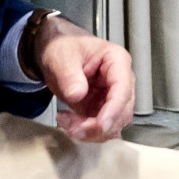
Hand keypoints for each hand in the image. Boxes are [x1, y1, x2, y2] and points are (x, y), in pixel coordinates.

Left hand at [32, 14, 133, 141]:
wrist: (55, 51)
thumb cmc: (64, 46)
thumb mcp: (62, 56)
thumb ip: (69, 75)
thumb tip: (77, 94)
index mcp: (116, 60)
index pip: (123, 88)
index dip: (114, 109)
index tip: (100, 124)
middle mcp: (120, 80)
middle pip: (122, 111)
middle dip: (99, 125)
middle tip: (74, 128)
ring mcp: (112, 97)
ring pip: (114, 124)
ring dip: (91, 131)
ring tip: (66, 121)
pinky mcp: (101, 109)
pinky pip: (100, 128)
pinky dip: (85, 132)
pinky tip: (67, 122)